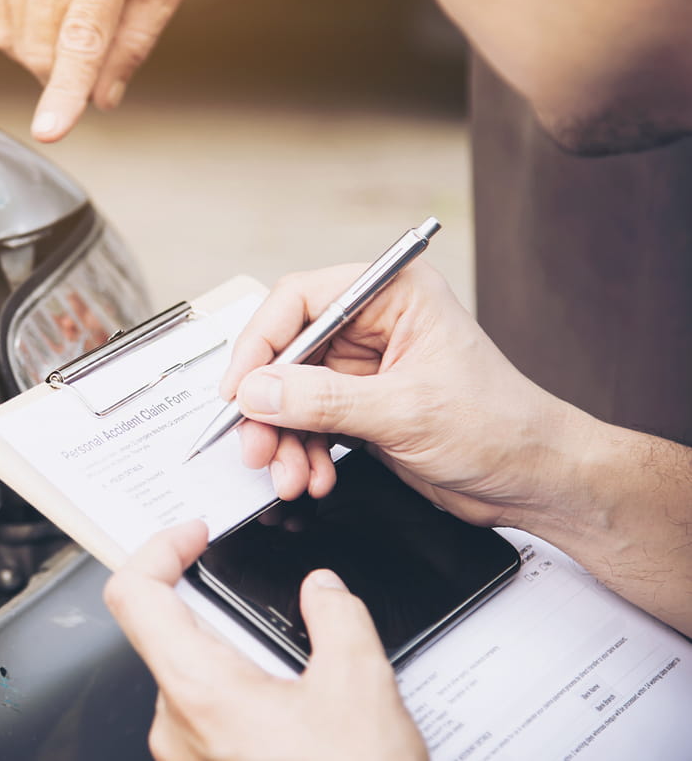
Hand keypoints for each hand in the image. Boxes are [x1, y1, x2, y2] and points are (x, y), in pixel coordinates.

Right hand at [0, 0, 199, 141]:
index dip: (66, 89)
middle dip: (69, 75)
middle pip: (44, 51)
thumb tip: (105, 96)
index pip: (83, 37)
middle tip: (100, 49)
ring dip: (47, 56)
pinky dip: (25, 35)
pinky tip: (53, 8)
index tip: (51, 130)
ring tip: (79, 14)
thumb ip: (140, 35)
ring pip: (16, 42)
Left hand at [104, 522, 426, 760]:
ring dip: (239, 658)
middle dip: (220, 609)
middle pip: (168, 634)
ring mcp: (187, 759)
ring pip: (194, 679)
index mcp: (199, 689)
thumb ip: (337, 618)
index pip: (133, 594)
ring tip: (303, 676)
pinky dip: (245, 697)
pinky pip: (209, 719)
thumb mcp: (362, 688)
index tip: (194, 535)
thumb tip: (323, 590)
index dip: (159, 548)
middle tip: (272, 608)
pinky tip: (300, 716)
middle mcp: (177, 725)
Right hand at [217, 261, 588, 528]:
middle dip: (268, 406)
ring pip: (291, 395)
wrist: (536, 480)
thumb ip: (323, 400)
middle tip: (253, 443)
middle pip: (287, 353)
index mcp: (393, 295)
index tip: (239, 388)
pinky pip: (308, 424)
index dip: (260, 343)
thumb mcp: (405, 412)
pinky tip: (312, 477)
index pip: (299, 301)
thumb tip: (259, 391)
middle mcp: (374, 325)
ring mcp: (364, 369)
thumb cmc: (502, 427)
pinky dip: (302, 453)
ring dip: (283, 439)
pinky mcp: (360, 406)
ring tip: (289, 475)